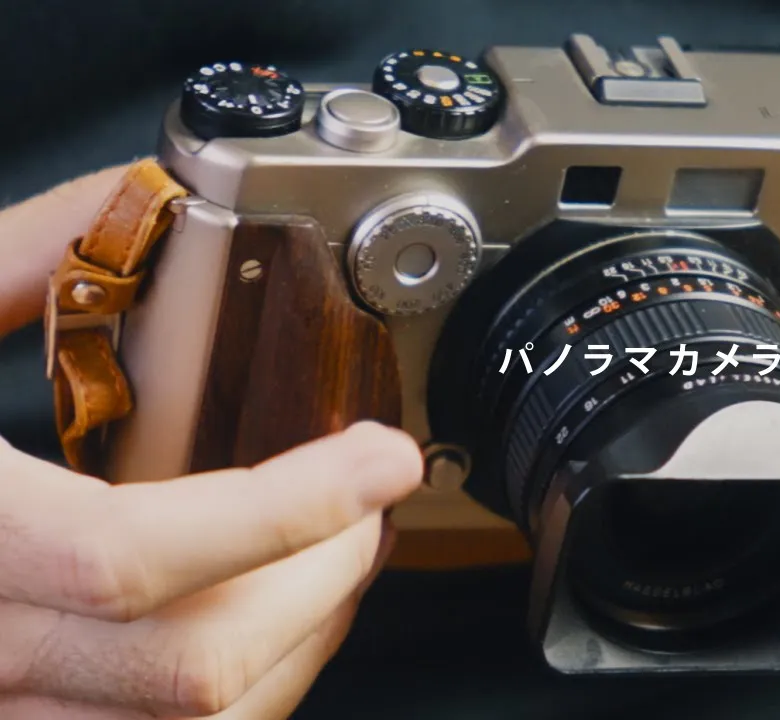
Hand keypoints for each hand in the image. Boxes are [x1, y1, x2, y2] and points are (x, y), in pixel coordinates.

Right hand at [0, 167, 424, 717]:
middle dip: (321, 583)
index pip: (130, 557)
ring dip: (300, 646)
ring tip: (339, 557)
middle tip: (369, 503)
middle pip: (190, 668)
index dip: (282, 512)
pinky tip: (266, 623)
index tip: (378, 457)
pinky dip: (242, 693)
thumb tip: (150, 203)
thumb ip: (29, 255)